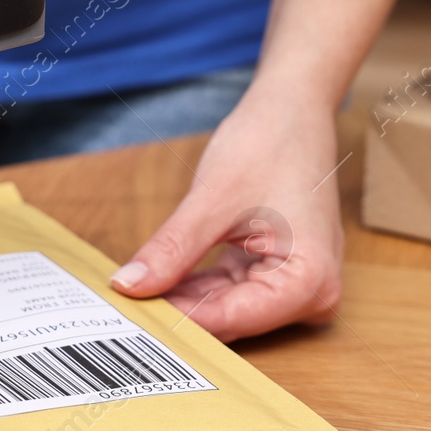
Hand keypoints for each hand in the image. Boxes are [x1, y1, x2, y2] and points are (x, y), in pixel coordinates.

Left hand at [108, 75, 344, 341]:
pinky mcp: (278, 275)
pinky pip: (230, 292)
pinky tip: (156, 284)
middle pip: (229, 320)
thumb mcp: (212, 199)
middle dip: (175, 313)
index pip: (229, 319)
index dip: (174, 320)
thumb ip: (171, 250)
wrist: (294, 109)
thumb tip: (129, 287)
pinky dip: (194, 287)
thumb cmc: (270, 142)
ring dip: (180, 301)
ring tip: (130, 298)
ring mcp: (296, 287)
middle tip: (119, 310)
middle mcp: (311, 295)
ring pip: (224, 309)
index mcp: (308, 282)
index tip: (126, 321)